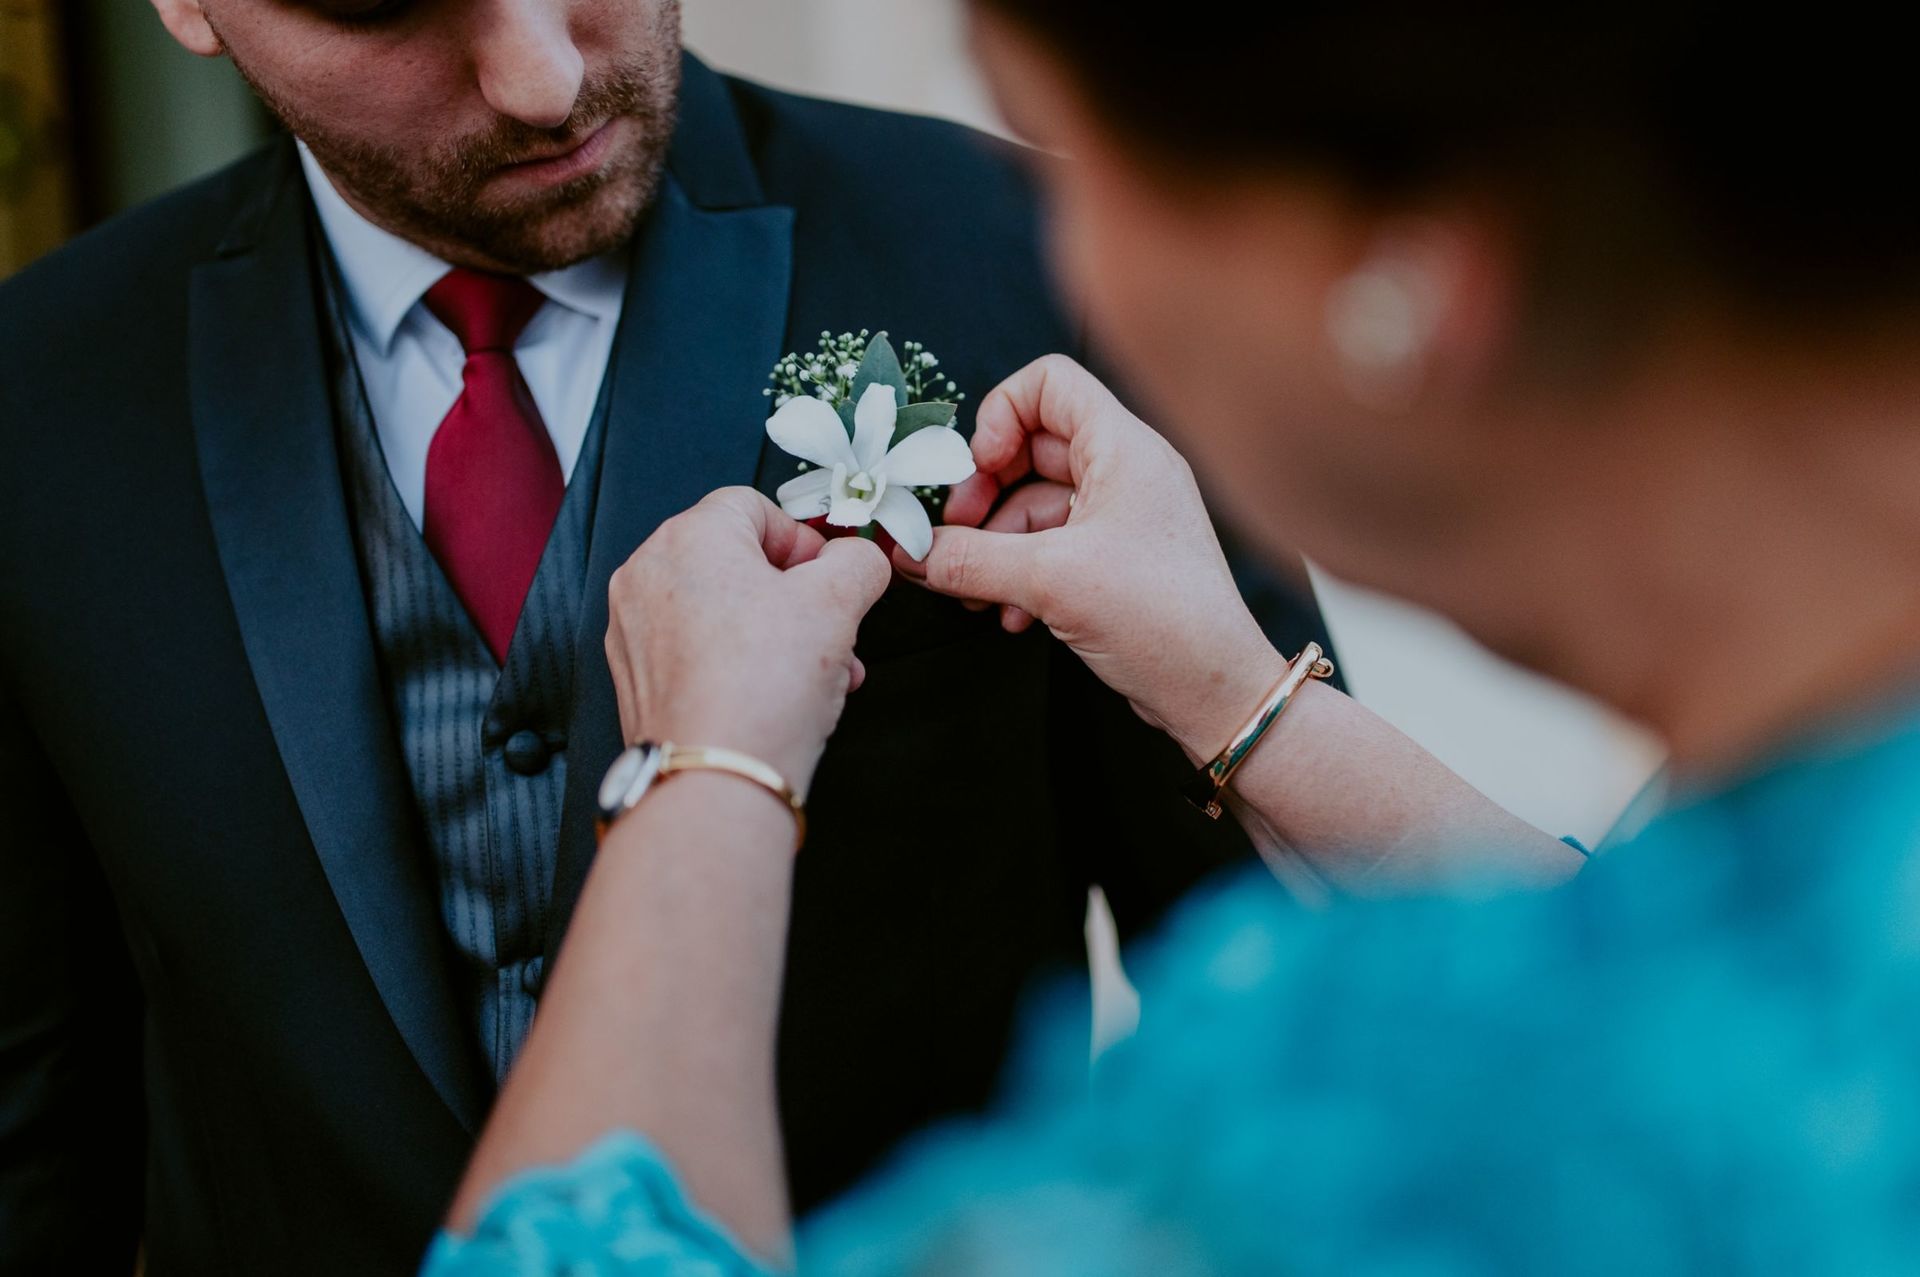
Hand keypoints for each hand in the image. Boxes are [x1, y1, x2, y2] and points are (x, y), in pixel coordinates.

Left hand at [606, 488, 891, 790]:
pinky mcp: (636, 677)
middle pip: (736, 562)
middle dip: (796, 596)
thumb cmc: (763, 689)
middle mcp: (648, 574)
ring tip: (819, 673)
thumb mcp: (839, 604)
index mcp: (689, 536)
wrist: (716, 778)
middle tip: (832, 628)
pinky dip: (737, 662)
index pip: (754, 506)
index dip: (803, 539)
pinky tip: (778, 696)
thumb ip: (858, 562)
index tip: (832, 574)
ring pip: (720, 610)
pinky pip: (696, 650)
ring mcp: (634, 627)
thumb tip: (859, 559)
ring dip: (776, 633)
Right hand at [894, 355, 1287, 761]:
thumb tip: (912, 553)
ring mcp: (1121, 517)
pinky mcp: (1116, 561)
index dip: (1000, 415)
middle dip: (984, 493)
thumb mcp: (1049, 581)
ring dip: (995, 546)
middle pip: (1031, 449)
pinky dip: (1020, 575)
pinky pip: (1051, 547)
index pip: (1049, 383)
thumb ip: (969, 560)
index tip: (977, 468)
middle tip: (954, 534)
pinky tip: (1010, 615)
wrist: (1214, 691)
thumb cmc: (1163, 621)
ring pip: (1034, 506)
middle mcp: (1125, 472)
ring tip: (975, 592)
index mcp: (1123, 447)